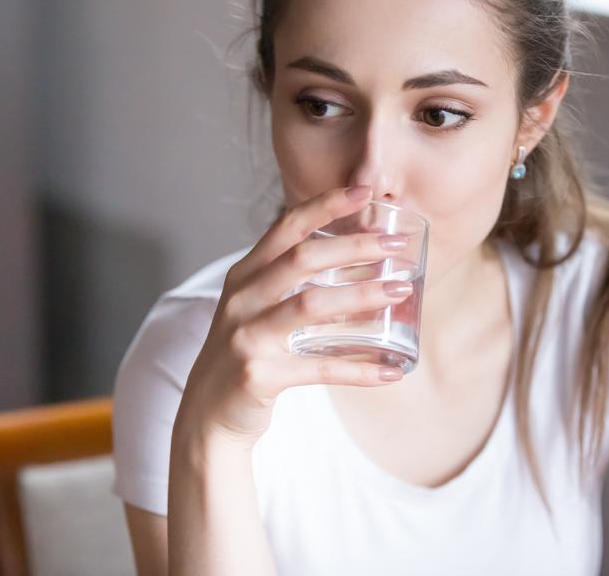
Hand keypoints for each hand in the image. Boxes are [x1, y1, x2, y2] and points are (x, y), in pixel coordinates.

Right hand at [173, 185, 412, 451]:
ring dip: (362, 295)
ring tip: (401, 291)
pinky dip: (358, 369)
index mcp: (244, 277)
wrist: (207, 418)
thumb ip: (290, 285)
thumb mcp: (256, 311)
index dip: (325, 205)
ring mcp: (246, 336)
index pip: (286, 228)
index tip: (364, 191)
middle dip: (354, 246)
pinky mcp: (258, 375)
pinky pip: (319, 368)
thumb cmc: (245, 357)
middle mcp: (241, 300)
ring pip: (311, 304)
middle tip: (397, 248)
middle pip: (303, 259)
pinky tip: (391, 370)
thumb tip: (354, 264)